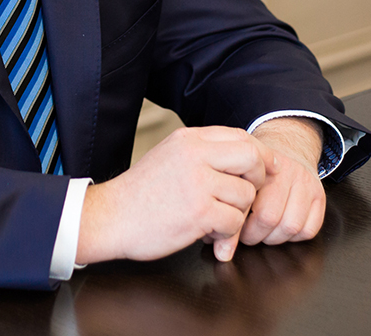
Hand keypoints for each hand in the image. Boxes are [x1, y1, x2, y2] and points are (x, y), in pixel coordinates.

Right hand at [76, 126, 274, 264]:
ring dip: (236, 214)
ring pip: (246, 194)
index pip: (240, 136)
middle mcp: (194, 154)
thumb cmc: (139, 194)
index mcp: (187, 139)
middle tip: (244, 198)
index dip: (258, 156)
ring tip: (214, 220)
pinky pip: (234, 222)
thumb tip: (243, 158)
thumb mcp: (169, 156)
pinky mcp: (199, 211)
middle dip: (257, 180)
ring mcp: (198, 182)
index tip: (260, 173)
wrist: (110, 217)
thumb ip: (201, 153)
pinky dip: (225, 234)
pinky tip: (207, 235)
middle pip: (252, 157)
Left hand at [238, 117, 325, 247]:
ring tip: (262, 232)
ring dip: (274, 237)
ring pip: (292, 227)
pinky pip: (310, 229)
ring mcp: (307, 184)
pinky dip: (294, 237)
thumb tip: (217, 244)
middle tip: (246, 233)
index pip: (250, 204)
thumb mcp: (237, 173)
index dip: (239, 224)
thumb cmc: (256, 166)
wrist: (286, 146)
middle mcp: (288, 172)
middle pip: (270, 218)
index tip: (232, 226)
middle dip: (255, 234)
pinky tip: (281, 229)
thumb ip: (227, 200)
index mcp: (262, 165)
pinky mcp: (320, 196)